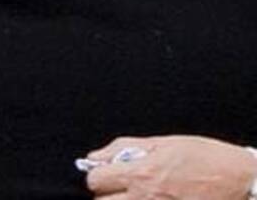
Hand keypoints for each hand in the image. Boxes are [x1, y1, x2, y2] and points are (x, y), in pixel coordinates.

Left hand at [85, 135, 256, 198]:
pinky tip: (150, 198)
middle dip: (107, 192)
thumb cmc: (208, 158)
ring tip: (136, 192)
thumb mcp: (163, 143)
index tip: (106, 171)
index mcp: (141, 173)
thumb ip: (124, 148)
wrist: (242, 180)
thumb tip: (96, 155)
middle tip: (120, 184)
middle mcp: (145, 197)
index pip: (95, 180)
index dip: (98, 174)